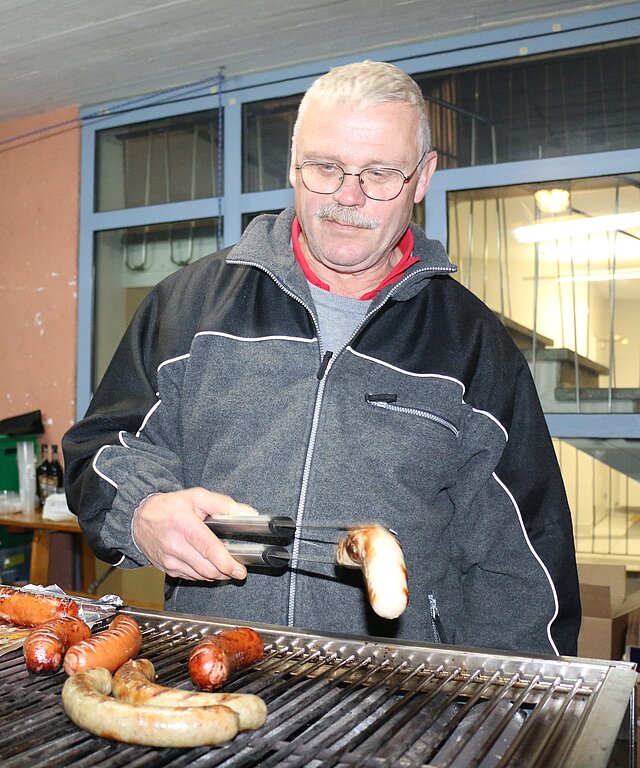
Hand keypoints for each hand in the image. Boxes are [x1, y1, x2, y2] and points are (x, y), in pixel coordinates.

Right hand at [131, 488, 255, 580]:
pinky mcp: (167, 569)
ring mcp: (170, 560)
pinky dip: (203, 574)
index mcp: (185, 525)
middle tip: (237, 567)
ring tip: (223, 563)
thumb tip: (247, 514)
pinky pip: (191, 577)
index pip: (208, 549)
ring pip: (201, 576)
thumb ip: (224, 505)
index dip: (226, 563)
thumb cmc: (169, 507)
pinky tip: (207, 563)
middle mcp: (175, 545)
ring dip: (216, 574)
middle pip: (207, 568)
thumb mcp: (197, 496)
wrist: (139, 519)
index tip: (239, 569)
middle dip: (226, 571)